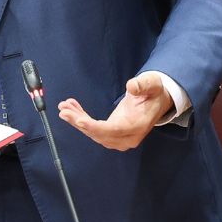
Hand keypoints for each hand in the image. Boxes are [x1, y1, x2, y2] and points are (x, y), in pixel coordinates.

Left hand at [57, 73, 171, 150]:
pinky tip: (72, 109)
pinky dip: (81, 120)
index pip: (114, 130)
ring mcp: (119, 137)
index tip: (79, 121)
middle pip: (100, 134)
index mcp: (138, 126)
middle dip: (80, 123)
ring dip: (77, 121)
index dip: (95, 127)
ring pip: (94, 133)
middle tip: (64, 110)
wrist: (157, 101)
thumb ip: (143, 85)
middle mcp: (128, 137)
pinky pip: (94, 129)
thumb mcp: (152, 84)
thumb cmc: (154, 92)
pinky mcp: (112, 133)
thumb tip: (131, 86)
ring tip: (64, 107)